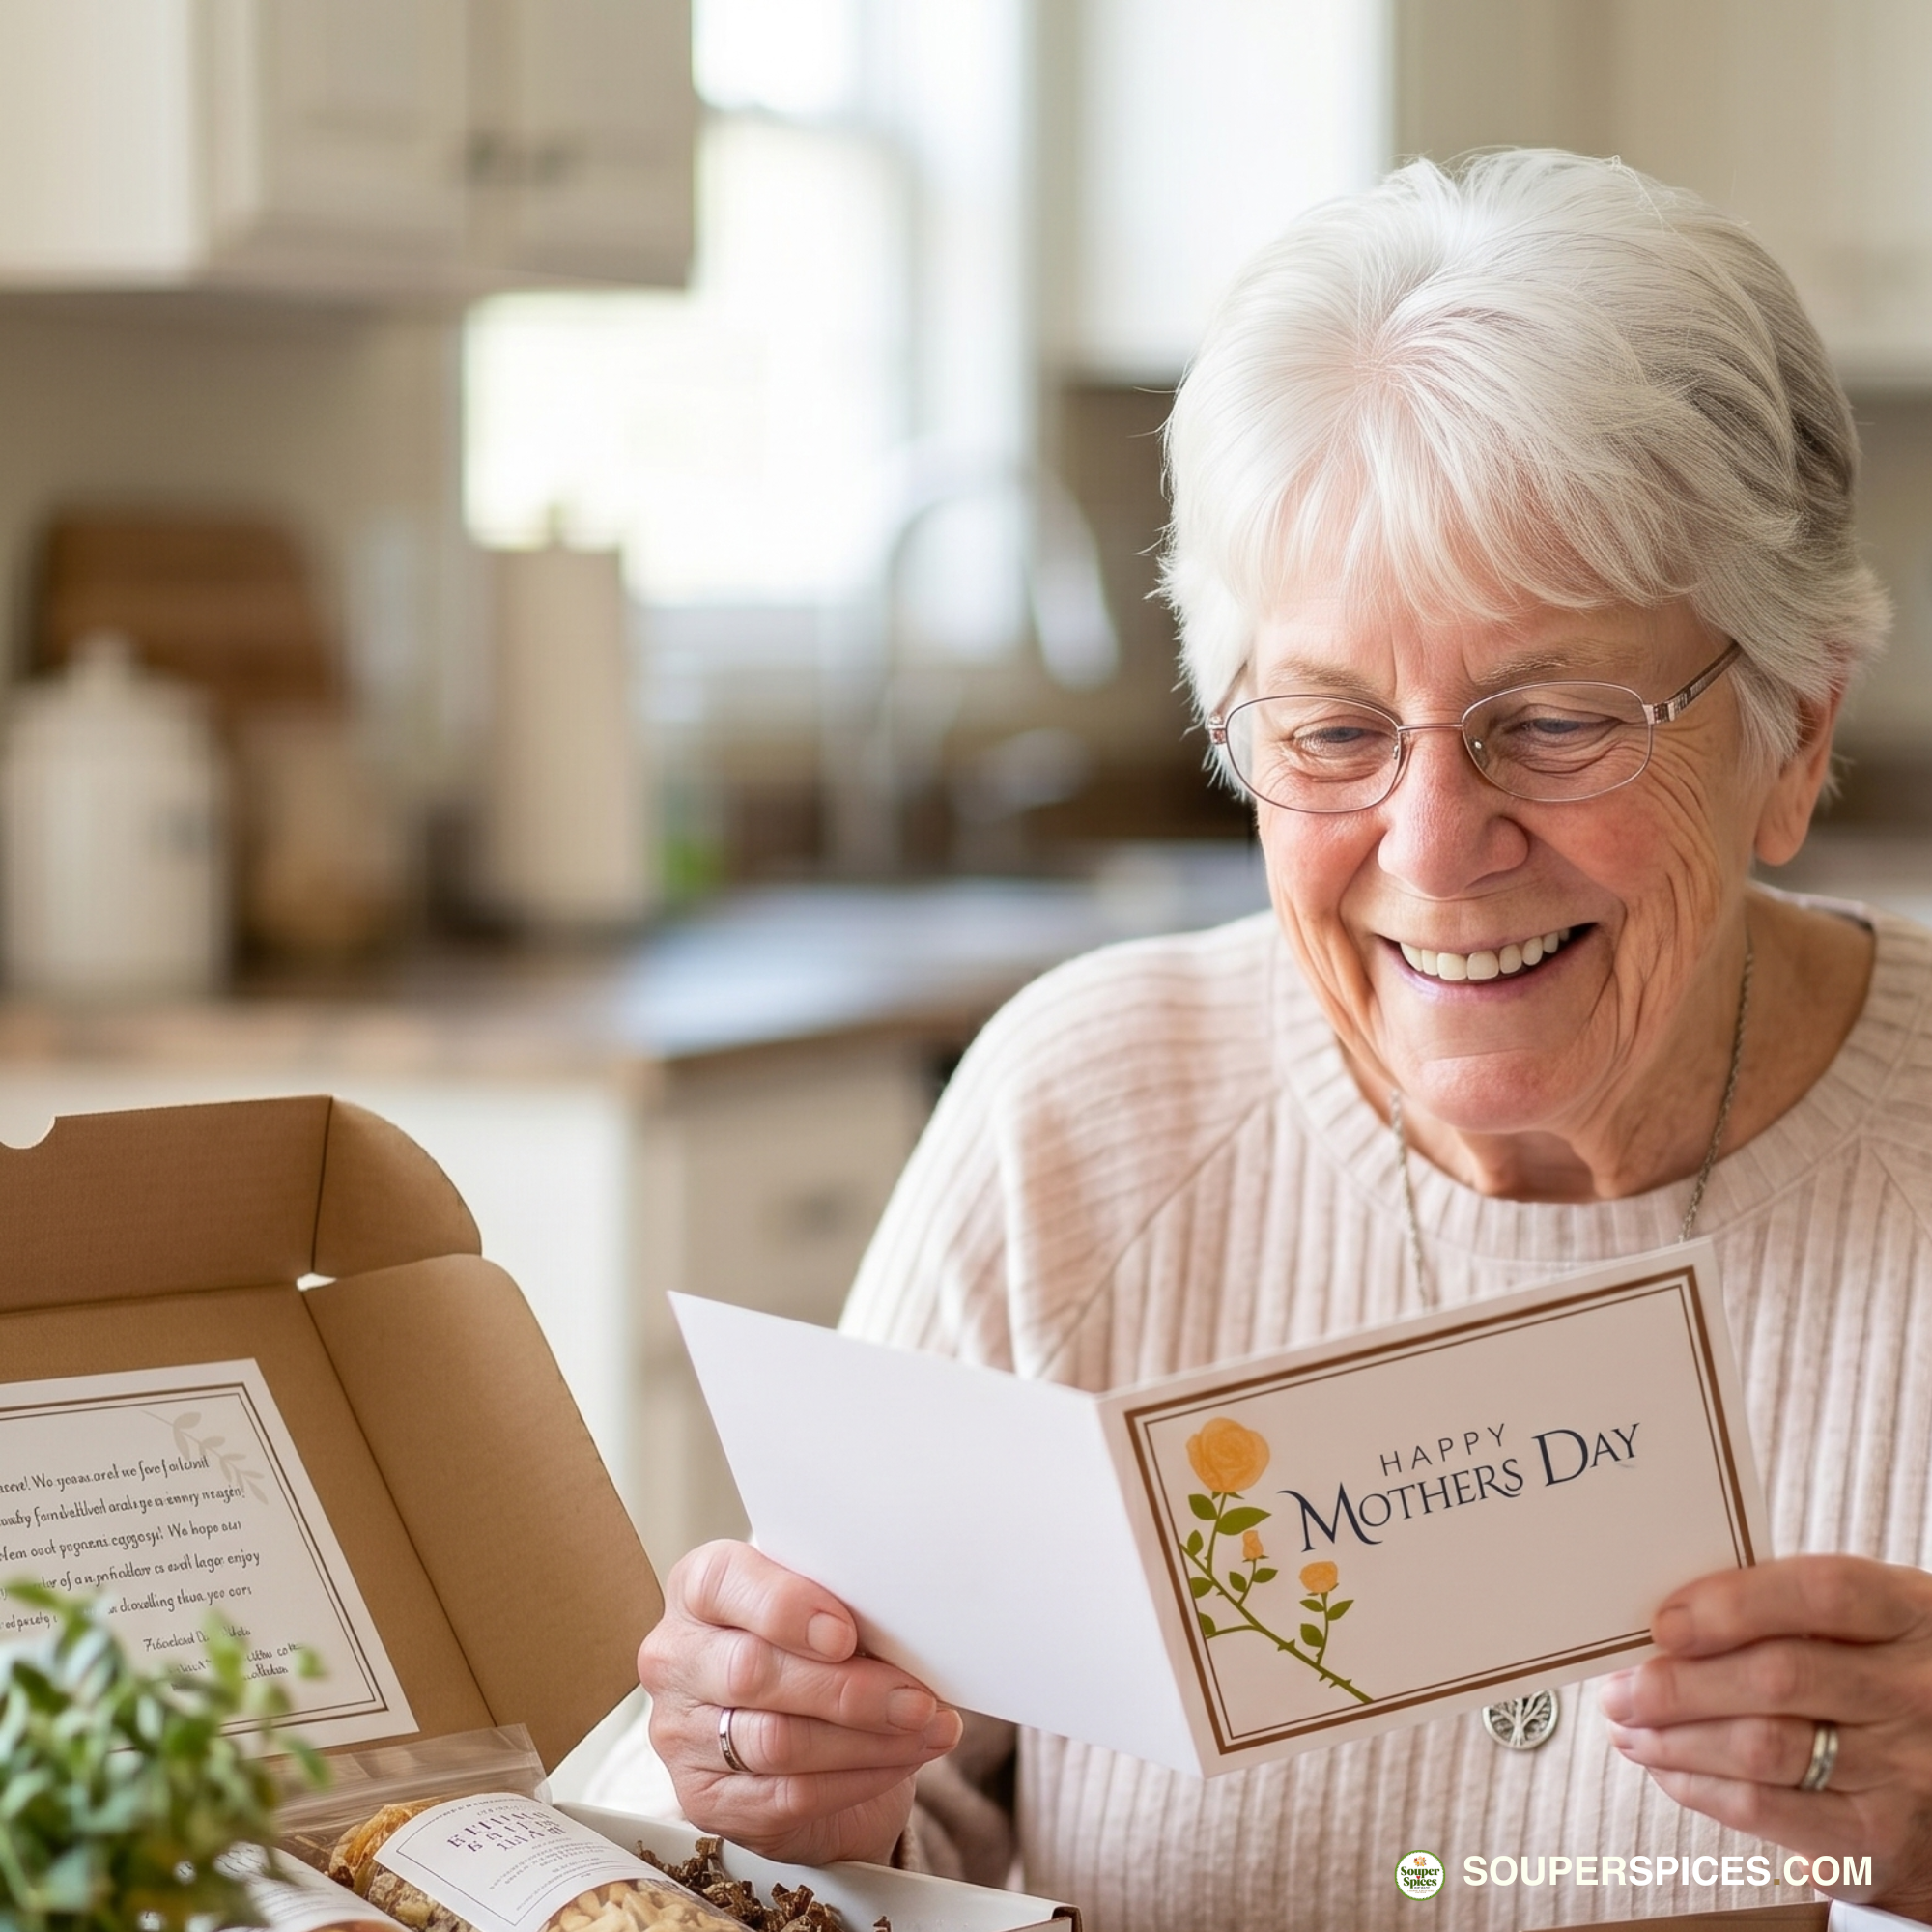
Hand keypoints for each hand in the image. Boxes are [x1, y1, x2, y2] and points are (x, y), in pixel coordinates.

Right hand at [636, 1540, 963, 1866]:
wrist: (805, 1735)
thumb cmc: (815, 1650)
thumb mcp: (824, 1608)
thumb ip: (843, 1604)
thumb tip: (905, 1618)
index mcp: (699, 1590)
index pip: (722, 1583)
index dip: (785, 1607)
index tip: (846, 1633)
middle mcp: (677, 1658)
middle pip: (752, 1671)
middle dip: (847, 1688)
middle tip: (915, 1697)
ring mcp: (682, 1735)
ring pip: (776, 1740)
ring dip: (865, 1738)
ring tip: (923, 1727)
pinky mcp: (706, 1800)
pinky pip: (789, 1795)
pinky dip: (858, 1777)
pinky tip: (902, 1759)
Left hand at [1599, 1554, 1931, 1918]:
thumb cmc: (1883, 1677)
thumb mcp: (1870, 1624)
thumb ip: (1786, 1609)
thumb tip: (1667, 1618)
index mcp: (1911, 1615)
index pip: (1821, 1593)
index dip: (1733, 1604)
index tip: (1663, 1622)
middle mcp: (1915, 1692)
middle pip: (1777, 1678)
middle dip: (1677, 1684)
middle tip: (1619, 1688)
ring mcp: (1904, 1769)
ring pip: (1761, 1749)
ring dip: (1674, 1739)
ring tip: (1628, 1727)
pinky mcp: (1880, 1837)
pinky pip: (1768, 1810)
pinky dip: (1700, 1787)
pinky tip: (1667, 1768)